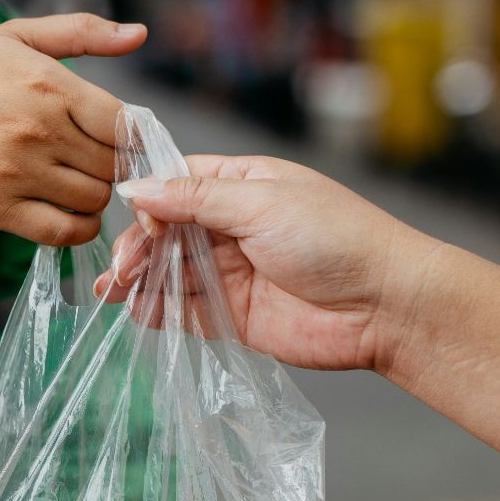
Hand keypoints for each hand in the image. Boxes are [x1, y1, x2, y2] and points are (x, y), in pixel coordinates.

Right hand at [0, 15, 146, 246]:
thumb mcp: (15, 37)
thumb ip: (82, 32)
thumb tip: (138, 34)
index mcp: (48, 85)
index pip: (124, 123)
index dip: (132, 134)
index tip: (122, 137)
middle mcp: (38, 132)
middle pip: (113, 165)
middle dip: (112, 164)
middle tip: (94, 159)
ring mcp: (18, 174)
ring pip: (93, 200)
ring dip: (93, 195)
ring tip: (75, 181)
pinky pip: (63, 232)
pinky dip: (77, 228)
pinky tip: (68, 212)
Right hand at [98, 155, 439, 372]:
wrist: (385, 306)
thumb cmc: (337, 240)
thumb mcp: (261, 204)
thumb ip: (194, 200)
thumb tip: (135, 188)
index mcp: (245, 186)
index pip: (179, 183)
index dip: (152, 200)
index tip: (139, 218)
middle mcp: (235, 227)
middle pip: (168, 231)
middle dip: (139, 246)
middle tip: (120, 268)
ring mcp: (233, 273)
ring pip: (172, 272)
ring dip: (140, 280)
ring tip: (114, 291)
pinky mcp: (235, 316)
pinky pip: (186, 311)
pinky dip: (159, 312)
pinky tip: (138, 312)